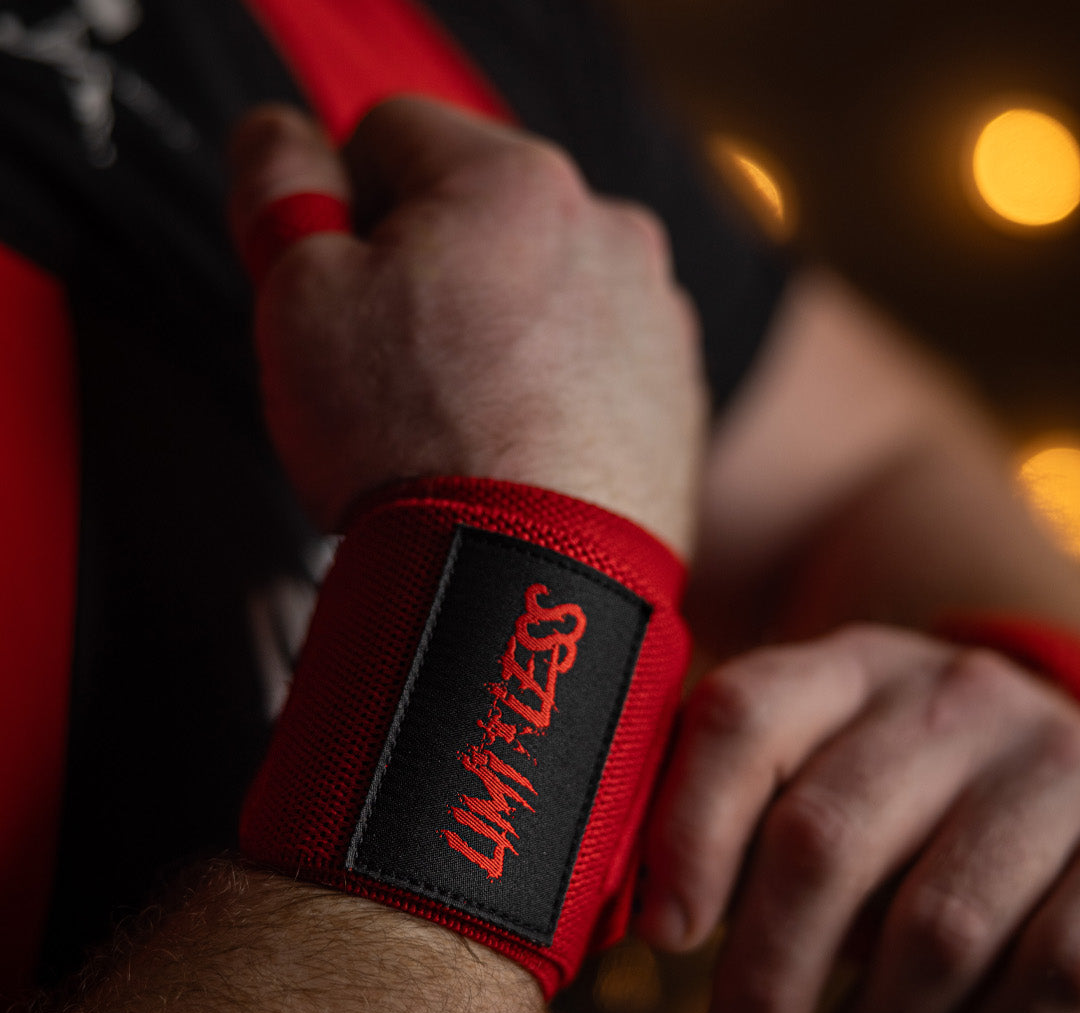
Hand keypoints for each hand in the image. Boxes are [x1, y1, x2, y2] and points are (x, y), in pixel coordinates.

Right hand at [228, 100, 706, 549]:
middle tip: (386, 370)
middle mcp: (608, 232)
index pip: (389, 134)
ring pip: (538, 295)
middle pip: (477, 217)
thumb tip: (279, 138)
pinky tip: (512, 454)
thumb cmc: (415, 450)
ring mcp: (656, 320)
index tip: (331, 283)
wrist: (527, 587)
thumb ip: (278, 187)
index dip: (337, 208)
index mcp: (514, 180)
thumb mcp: (298, 299)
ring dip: (492, 336)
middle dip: (424, 274)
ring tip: (454, 426)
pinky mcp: (676, 401)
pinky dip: (550, 395)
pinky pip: (591, 367)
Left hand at [639, 624, 1079, 1012]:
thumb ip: (736, 821)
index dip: (690, 830)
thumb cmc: (904, 800)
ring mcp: (1048, 761)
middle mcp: (949, 696)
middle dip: (765, 973)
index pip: (743, 720)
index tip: (665, 935)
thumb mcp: (821, 773)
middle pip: (823, 839)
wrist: (1071, 774)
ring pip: (937, 925)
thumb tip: (656, 923)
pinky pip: (1051, 965)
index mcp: (845, 671)